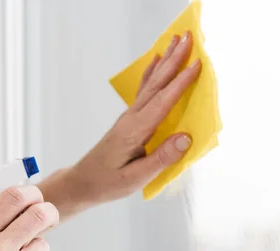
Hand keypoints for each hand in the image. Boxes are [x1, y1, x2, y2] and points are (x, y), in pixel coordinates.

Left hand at [40, 32, 201, 216]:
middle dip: (174, 60)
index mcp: (135, 131)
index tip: (197, 64)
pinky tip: (156, 61)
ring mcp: (129, 117)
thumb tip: (186, 137)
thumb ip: (161, 158)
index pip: (162, 102)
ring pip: (151, 84)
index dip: (180, 83)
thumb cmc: (108, 183)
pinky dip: (152, 73)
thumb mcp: (136, 178)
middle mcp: (132, 118)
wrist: (83, 182)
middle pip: (156, 84)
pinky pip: (144, 91)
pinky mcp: (129, 120)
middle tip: (189, 38)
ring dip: (165, 61)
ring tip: (176, 41)